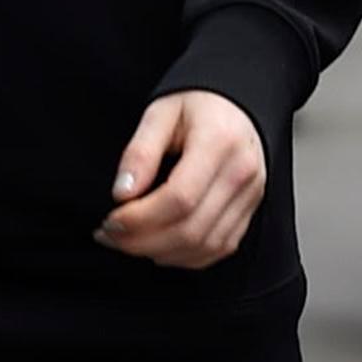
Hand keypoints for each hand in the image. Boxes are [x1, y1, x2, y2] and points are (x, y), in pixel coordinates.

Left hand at [98, 88, 268, 267]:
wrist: (235, 106)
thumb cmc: (196, 105)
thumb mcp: (159, 114)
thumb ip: (140, 152)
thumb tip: (122, 194)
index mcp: (219, 142)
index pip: (180, 198)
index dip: (140, 218)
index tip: (111, 220)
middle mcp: (241, 173)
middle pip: (191, 229)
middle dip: (143, 241)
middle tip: (111, 236)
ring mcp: (250, 195)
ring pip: (204, 245)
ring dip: (160, 252)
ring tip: (129, 241)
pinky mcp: (249, 211)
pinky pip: (218, 248)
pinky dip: (184, 256)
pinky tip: (159, 245)